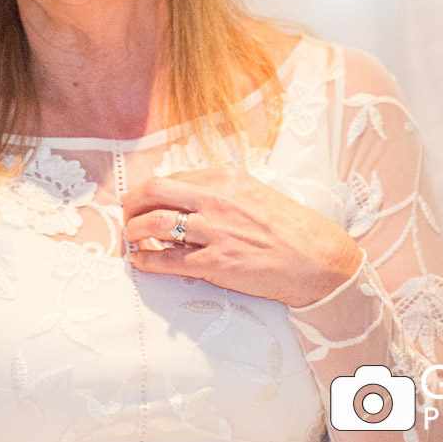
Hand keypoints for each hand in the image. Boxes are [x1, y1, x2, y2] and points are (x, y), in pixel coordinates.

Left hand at [121, 167, 362, 307]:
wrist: (316, 259)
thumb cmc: (289, 226)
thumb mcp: (254, 191)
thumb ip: (219, 189)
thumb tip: (183, 195)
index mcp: (226, 177)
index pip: (173, 177)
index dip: (150, 189)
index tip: (141, 198)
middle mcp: (217, 199)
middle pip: (155, 191)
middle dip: (131, 203)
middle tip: (126, 213)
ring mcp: (216, 232)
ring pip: (156, 225)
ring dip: (134, 231)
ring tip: (131, 237)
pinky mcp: (217, 264)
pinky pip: (169, 262)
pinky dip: (147, 261)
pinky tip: (139, 261)